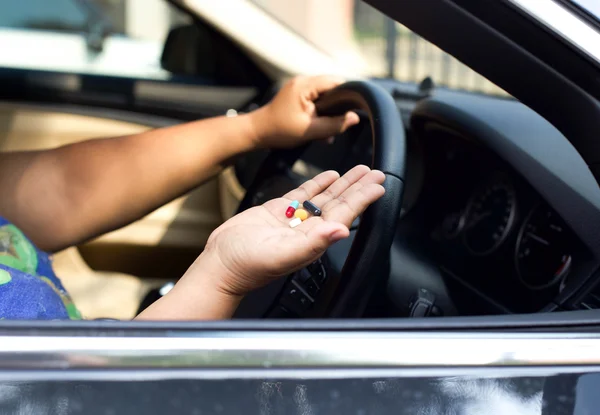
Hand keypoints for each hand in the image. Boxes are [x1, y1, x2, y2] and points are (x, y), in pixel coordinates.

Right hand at [185, 165, 384, 297]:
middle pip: (340, 203)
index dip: (363, 199)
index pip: (345, 214)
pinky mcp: (277, 212)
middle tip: (377, 173)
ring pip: (325, 197)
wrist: (221, 263)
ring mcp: (293, 220)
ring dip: (343, 184)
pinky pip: (303, 195)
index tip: (379, 186)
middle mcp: (308, 229)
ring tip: (359, 171)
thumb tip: (341, 231)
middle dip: (359, 188)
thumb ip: (315, 242)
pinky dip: (317, 184)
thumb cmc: (248, 265)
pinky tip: (328, 176)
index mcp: (314, 239)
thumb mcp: (283, 254)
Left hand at [251, 75, 359, 147]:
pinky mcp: (297, 97)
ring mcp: (299, 89)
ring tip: (327, 133)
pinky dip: (320, 115)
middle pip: (331, 89)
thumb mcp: (309, 130)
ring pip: (324, 98)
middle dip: (338, 108)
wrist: (256, 133)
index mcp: (304, 85)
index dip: (349, 94)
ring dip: (329, 115)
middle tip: (342, 124)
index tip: (357, 107)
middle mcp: (302, 82)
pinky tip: (320, 132)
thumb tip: (355, 119)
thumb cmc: (278, 131)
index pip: (336, 82)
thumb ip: (334, 125)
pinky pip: (316, 103)